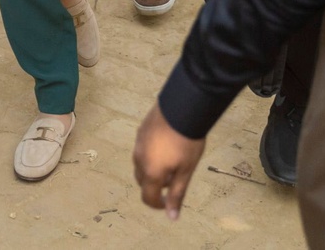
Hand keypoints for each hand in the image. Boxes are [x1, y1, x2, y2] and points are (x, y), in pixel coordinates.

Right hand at [132, 104, 205, 219]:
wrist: (181, 108)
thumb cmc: (187, 142)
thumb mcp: (186, 170)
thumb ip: (177, 194)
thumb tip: (171, 217)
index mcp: (151, 173)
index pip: (148, 197)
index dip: (158, 204)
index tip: (169, 201)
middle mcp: (139, 160)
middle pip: (142, 182)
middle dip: (155, 185)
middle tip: (174, 177)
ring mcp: (137, 145)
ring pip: (140, 165)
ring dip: (152, 170)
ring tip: (171, 160)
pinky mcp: (140, 132)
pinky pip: (141, 150)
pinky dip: (150, 155)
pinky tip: (166, 145)